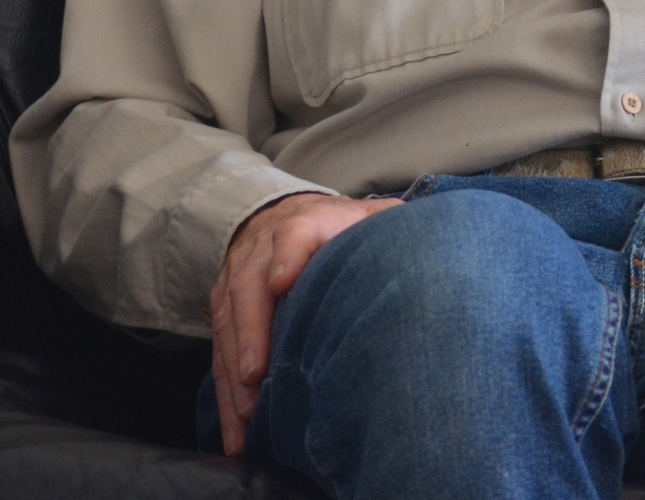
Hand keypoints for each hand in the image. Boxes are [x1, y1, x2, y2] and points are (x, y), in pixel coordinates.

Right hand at [208, 192, 398, 455]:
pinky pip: (218, 352)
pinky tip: (235, 429)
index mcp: (305, 225)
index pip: (294, 234)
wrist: (280, 215)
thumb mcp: (366, 217)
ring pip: (227, 326)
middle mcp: (261, 252)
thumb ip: (388, 228)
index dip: (288, 256)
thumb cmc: (338, 228)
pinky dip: (224, 392)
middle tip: (257, 376)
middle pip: (248, 288)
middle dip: (251, 332)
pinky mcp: (222, 309)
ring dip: (233, 374)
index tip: (282, 283)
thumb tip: (426, 249)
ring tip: (246, 416)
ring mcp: (235, 281)